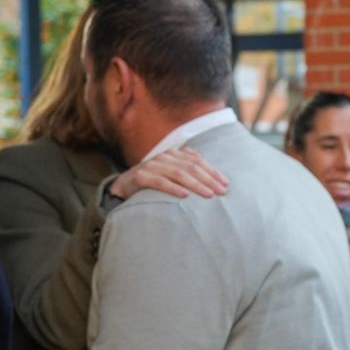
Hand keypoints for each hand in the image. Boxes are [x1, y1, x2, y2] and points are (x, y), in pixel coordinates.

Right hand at [109, 147, 228, 200]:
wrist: (123, 186)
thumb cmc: (153, 183)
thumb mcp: (171, 175)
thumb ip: (188, 173)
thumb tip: (214, 183)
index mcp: (174, 154)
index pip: (198, 161)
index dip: (213, 171)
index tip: (226, 184)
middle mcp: (164, 157)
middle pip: (191, 167)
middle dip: (209, 179)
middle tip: (222, 192)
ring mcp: (152, 165)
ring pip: (178, 173)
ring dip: (196, 184)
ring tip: (208, 195)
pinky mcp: (141, 176)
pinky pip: (160, 182)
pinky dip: (173, 188)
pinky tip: (185, 195)